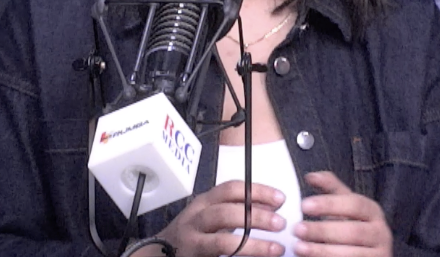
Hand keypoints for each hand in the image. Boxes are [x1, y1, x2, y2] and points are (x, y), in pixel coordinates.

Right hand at [135, 180, 286, 256]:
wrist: (159, 254)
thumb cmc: (193, 234)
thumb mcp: (210, 215)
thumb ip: (236, 210)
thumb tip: (272, 209)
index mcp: (204, 203)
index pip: (231, 189)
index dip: (257, 192)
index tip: (281, 199)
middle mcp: (195, 220)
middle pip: (226, 213)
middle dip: (256, 217)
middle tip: (280, 224)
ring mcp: (192, 242)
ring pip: (222, 242)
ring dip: (253, 245)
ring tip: (276, 248)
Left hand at [293, 172, 391, 256]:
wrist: (368, 254)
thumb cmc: (352, 226)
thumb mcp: (345, 205)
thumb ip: (331, 189)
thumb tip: (311, 176)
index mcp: (373, 212)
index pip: (354, 205)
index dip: (329, 204)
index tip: (305, 204)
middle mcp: (380, 233)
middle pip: (352, 232)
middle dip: (323, 231)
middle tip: (297, 229)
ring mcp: (378, 254)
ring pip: (351, 254)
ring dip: (322, 251)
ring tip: (298, 247)